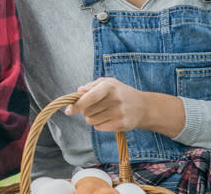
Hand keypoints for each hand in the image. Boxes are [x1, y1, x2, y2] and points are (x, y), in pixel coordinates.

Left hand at [64, 77, 184, 136]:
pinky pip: (98, 128)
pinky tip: (109, 118)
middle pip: (86, 111)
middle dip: (86, 110)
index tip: (68, 111)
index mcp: (110, 86)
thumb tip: (79, 92)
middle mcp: (115, 100)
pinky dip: (99, 124)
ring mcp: (118, 113)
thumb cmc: (120, 93)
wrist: (143, 107)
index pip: (89, 97)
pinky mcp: (120, 125)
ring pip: (91, 121)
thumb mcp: (108, 83)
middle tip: (95, 107)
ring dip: (92, 118)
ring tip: (104, 112)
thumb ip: (91, 86)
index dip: (77, 105)